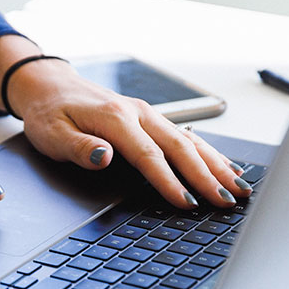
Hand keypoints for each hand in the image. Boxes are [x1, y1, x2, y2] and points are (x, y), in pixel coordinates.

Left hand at [0, 37, 250, 208]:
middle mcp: (138, 113)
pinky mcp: (151, 119)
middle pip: (180, 147)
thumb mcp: (52, 134)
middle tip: (227, 202)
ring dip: (216, 165)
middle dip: (207, 176)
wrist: (49, 86)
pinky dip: (209, 153)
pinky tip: (225, 168)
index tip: (187, 203)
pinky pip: (186, 136)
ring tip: (239, 188)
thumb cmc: (49, 113)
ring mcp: (148, 114)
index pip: (149, 155)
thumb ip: (80, 148)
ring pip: (190, 141)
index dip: (169, 181)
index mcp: (115, 118)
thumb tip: (104, 157)